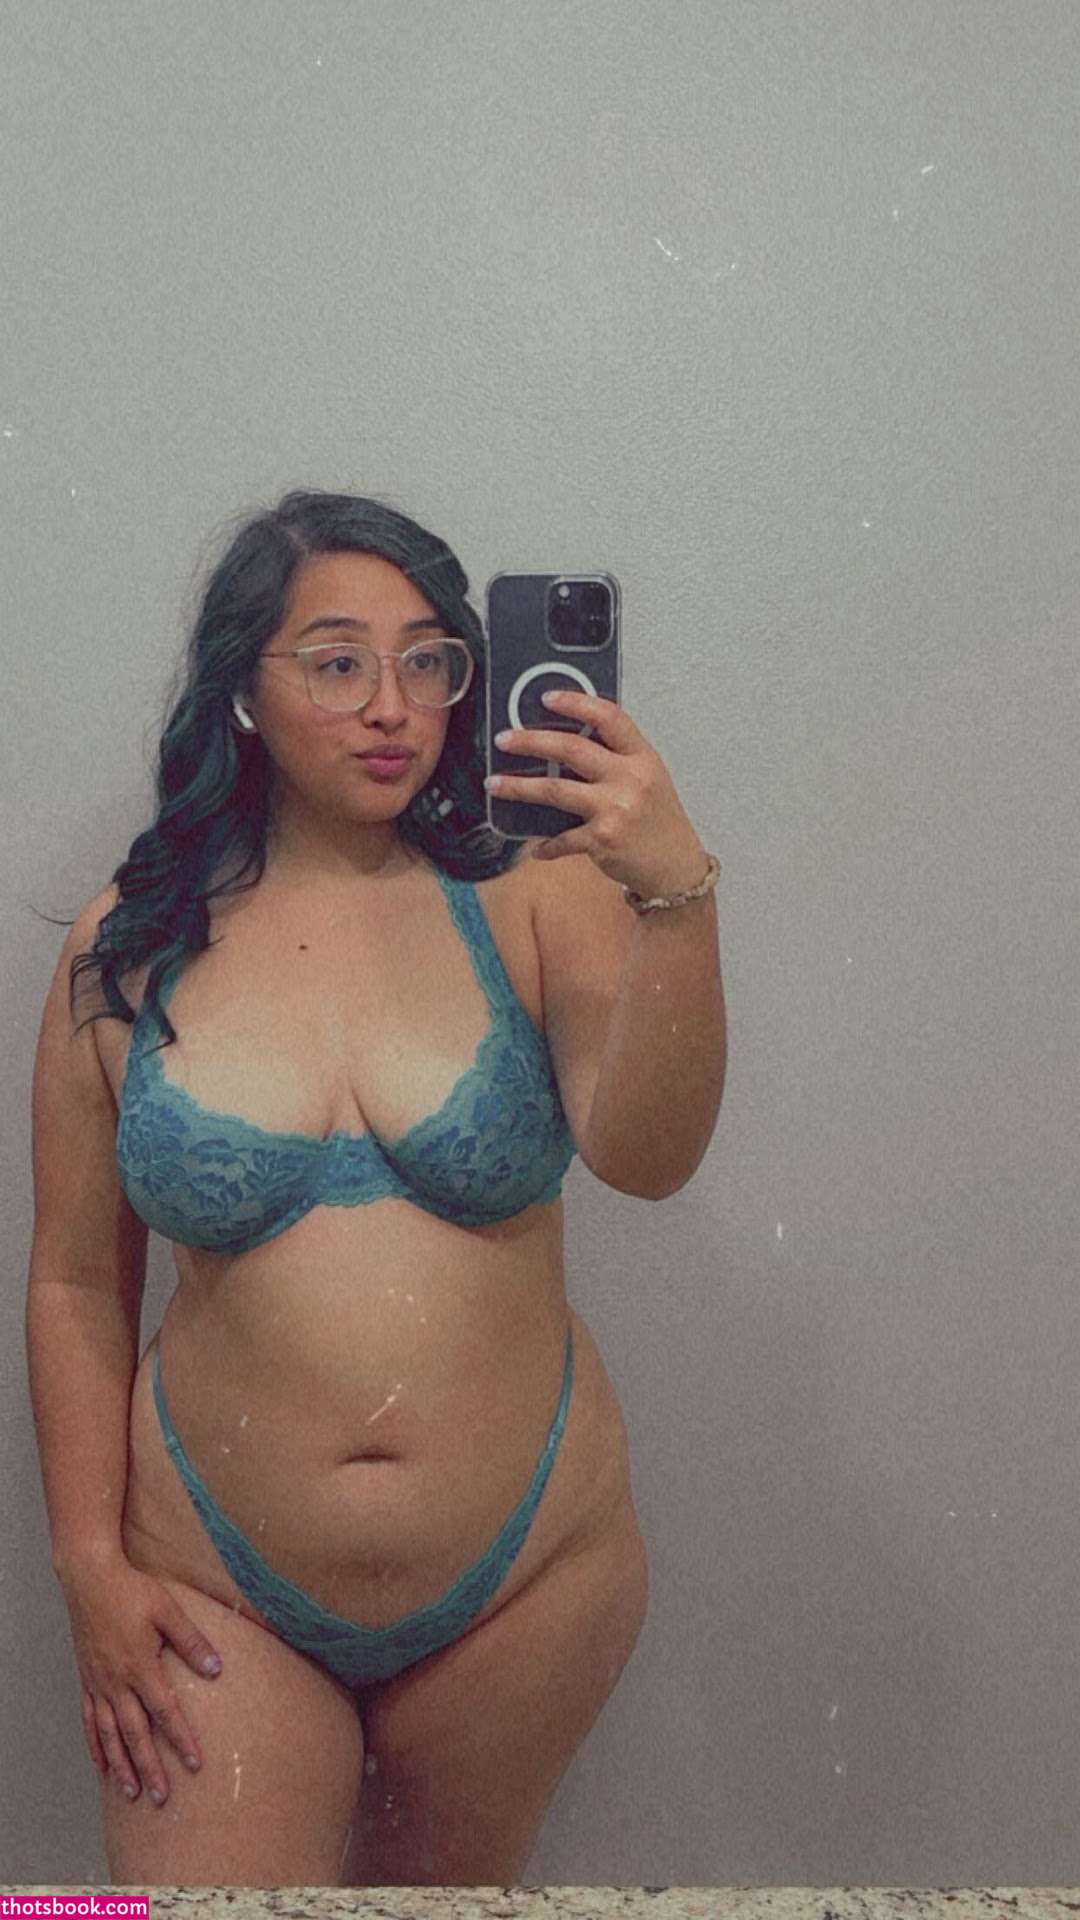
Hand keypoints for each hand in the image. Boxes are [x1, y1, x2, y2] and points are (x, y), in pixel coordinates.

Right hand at [59, 1552, 222, 1806]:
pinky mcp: (87, 1680)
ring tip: (132, 1792)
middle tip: (161, 1798)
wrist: (90, 1579)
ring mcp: (98, 1684)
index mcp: (141, 1667)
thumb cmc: (132, 1591)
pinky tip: (102, 1765)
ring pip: (109, 1735)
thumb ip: (191, 1641)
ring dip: (121, 1766)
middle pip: (135, 1734)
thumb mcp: (168, 1611)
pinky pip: (89, 1721)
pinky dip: (95, 1746)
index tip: (194, 1765)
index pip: (166, 1712)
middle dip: (150, 1767)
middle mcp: (117, 1682)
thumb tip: (216, 1669)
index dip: (181, 1740)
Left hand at [486, 688, 708, 896]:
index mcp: (642, 758)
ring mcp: (616, 809)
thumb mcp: (649, 781)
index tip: (547, 698)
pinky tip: (537, 847)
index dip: (577, 703)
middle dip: (531, 741)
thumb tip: (565, 746)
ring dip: (518, 787)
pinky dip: (546, 845)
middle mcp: (631, 779)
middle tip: (504, 739)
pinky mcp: (603, 839)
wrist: (676, 869)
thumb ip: (616, 760)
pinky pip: (562, 838)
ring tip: (494, 784)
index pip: (610, 718)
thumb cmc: (659, 824)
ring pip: (554, 790)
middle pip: (572, 748)